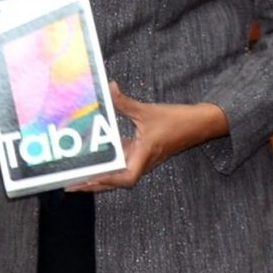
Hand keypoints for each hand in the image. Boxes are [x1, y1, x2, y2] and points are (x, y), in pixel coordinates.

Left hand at [69, 90, 228, 191]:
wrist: (201, 124)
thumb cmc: (178, 120)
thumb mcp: (148, 110)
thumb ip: (125, 102)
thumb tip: (110, 87)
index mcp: (145, 155)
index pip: (126, 177)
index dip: (107, 180)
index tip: (89, 179)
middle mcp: (143, 162)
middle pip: (116, 181)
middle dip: (94, 185)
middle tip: (70, 184)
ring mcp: (143, 160)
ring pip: (119, 175)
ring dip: (99, 178)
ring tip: (77, 178)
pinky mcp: (143, 155)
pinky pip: (123, 165)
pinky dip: (108, 166)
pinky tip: (95, 160)